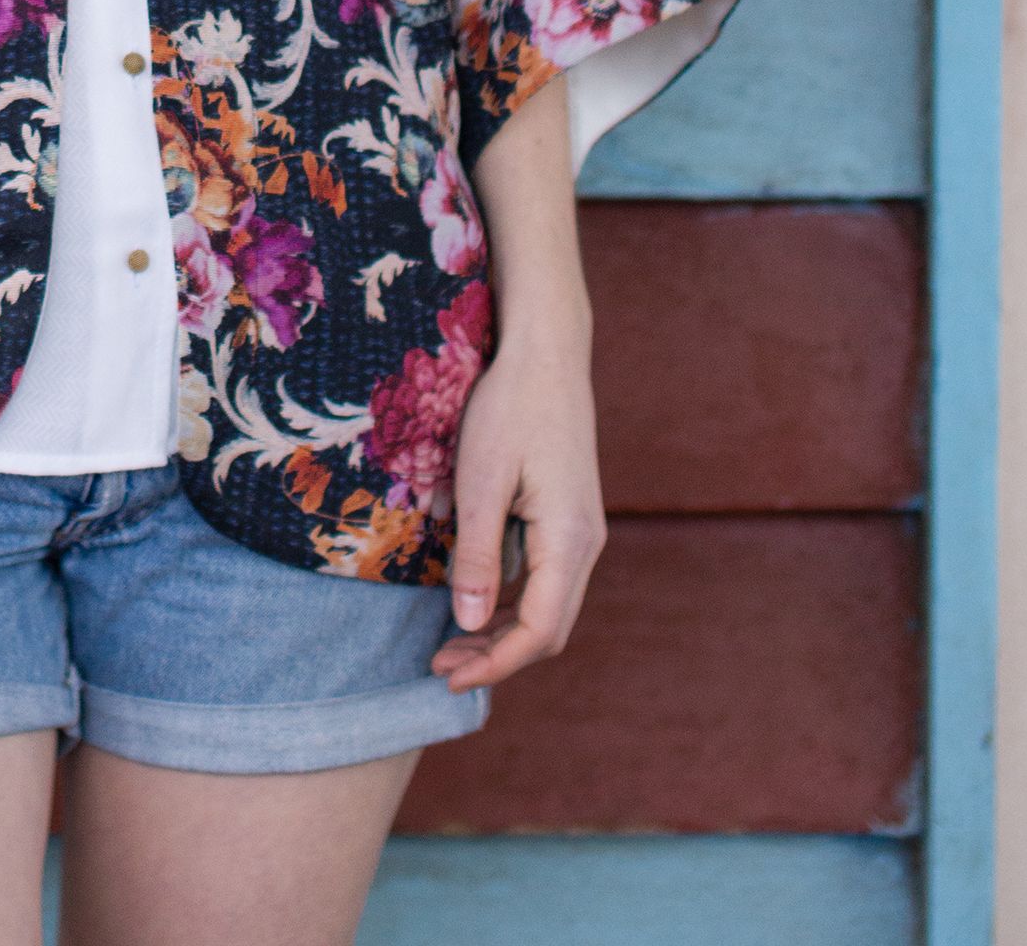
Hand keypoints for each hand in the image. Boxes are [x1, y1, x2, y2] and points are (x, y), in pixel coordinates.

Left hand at [428, 324, 604, 694]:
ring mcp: (582, 530)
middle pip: (548, 627)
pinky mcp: (570, 516)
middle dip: (496, 654)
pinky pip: (546, 576)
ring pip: (548, 604)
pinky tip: (474, 596)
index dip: (494, 662)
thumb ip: (477, 554)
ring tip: (451, 641)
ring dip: (503, 629)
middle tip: (441, 665)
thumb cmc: (511, 408)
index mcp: (570, 541)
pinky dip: (511, 599)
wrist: (547, 352)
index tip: (447, 675)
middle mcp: (586, 543)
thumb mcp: (482, 480)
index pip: (538, 631)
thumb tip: (468, 624)